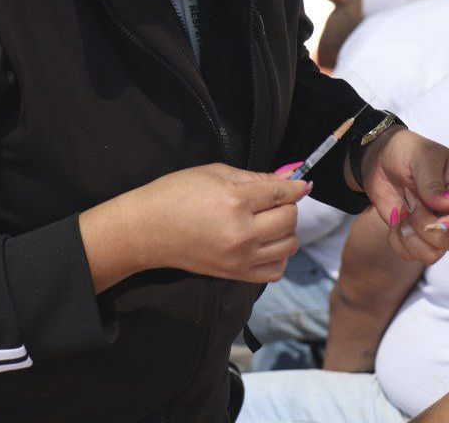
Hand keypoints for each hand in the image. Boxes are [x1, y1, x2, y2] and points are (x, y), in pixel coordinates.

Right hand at [106, 163, 308, 283]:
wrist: (146, 230)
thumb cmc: (175, 194)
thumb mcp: (215, 173)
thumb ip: (256, 177)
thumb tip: (290, 179)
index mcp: (235, 201)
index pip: (282, 193)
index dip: (296, 187)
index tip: (302, 184)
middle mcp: (242, 232)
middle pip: (290, 219)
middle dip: (288, 206)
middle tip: (272, 200)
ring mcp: (240, 257)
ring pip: (289, 245)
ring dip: (286, 231)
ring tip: (268, 222)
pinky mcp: (235, 274)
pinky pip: (276, 270)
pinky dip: (279, 256)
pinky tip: (266, 244)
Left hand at [358, 128, 448, 265]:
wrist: (381, 159)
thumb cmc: (407, 151)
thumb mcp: (422, 156)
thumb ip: (433, 182)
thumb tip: (446, 207)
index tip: (437, 219)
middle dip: (423, 224)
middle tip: (409, 200)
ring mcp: (433, 227)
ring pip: (431, 254)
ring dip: (410, 237)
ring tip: (402, 213)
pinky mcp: (414, 236)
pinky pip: (409, 255)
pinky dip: (397, 241)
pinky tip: (395, 221)